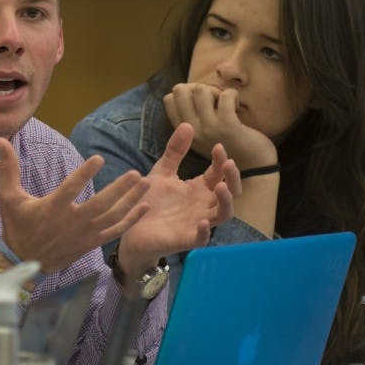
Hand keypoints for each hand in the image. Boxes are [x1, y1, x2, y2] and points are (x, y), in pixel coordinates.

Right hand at [0, 137, 150, 273]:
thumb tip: (1, 140)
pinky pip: (115, 232)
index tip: (99, 158)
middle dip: (120, 189)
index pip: (71, 188)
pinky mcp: (91, 243)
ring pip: (112, 217)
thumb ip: (8, 168)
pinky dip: (131, 220)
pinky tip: (145, 207)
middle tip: (136, 173)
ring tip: (145, 184)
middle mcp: (72, 221)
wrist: (24, 261)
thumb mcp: (8, 197)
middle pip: (101, 204)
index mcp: (52, 208)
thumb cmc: (17, 226)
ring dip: (131, 201)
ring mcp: (84, 234)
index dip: (85, 173)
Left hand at [116, 122, 238, 279]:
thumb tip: (188, 124)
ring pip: (223, 214)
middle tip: (229, 164)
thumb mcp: (162, 172)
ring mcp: (197, 223)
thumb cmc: (150, 200)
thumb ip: (175, 152)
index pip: (218, 173)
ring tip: (220, 187)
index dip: (221, 161)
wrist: (130, 227)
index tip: (218, 147)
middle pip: (229, 193)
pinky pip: (202, 238)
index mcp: (199, 189)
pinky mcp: (186, 239)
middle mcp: (203, 205)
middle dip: (233, 179)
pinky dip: (206, 231)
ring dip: (226, 201)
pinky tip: (203, 221)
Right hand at [163, 83, 277, 167]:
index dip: (187, 93)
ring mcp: (209, 129)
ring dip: (216, 91)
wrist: (255, 168)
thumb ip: (195, 117)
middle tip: (213, 100)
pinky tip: (237, 106)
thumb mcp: (205, 135)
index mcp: (185, 133)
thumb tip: (194, 89)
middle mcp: (192, 131)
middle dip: (198, 88)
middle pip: (179, 91)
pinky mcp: (227, 126)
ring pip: (200, 90)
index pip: (169, 99)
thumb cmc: (231, 146)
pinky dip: (233, 95)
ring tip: (226, 104)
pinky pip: (225, 95)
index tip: (202, 102)